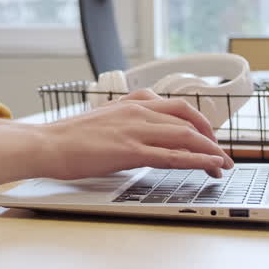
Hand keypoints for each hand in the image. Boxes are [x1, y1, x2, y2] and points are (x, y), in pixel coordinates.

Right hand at [39, 88, 233, 180]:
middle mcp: (137, 110)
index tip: (206, 137)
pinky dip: (198, 160)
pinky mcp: (131, 150)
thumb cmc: (68, 137)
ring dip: (210, 151)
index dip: (198, 122)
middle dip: (210, 135)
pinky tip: (210, 166)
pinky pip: (174, 155)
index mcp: (131, 102)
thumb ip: (126, 123)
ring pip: (186, 135)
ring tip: (221, 165)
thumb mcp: (103, 121)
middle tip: (219, 153)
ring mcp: (135, 129)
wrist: (47, 144)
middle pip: (189, 116)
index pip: (176, 106)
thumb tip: (140, 137)